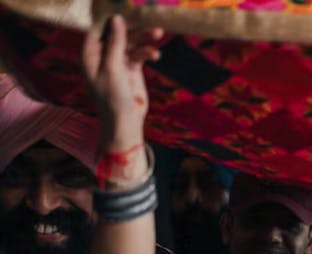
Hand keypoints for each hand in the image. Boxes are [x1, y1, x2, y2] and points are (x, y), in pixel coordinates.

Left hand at [82, 15, 162, 152]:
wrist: (125, 121)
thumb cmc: (112, 97)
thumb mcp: (113, 67)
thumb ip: (115, 43)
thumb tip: (117, 19)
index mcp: (90, 54)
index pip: (98, 29)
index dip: (111, 20)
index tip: (126, 11)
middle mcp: (103, 55)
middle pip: (118, 34)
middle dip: (133, 29)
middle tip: (149, 23)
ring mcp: (118, 62)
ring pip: (131, 43)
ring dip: (144, 39)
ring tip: (158, 34)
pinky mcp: (132, 69)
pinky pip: (139, 54)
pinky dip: (147, 52)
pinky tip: (156, 54)